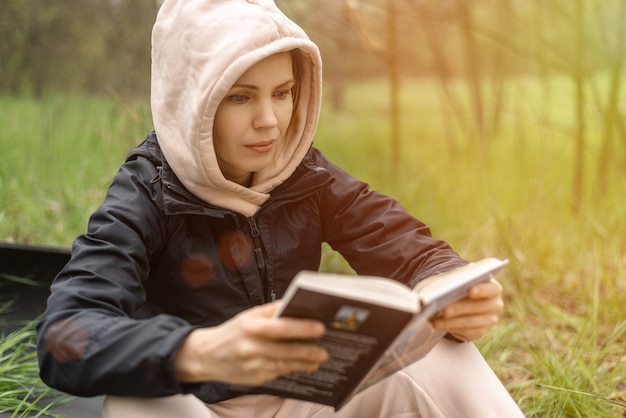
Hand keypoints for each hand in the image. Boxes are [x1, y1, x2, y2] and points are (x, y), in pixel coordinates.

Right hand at [173, 301, 327, 385]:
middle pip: (287, 349)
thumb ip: (272, 311)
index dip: (303, 328)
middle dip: (309, 350)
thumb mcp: (249, 316)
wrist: (206, 356)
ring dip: (305, 362)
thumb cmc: (232, 332)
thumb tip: (296, 305)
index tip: (320, 327)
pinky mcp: (255, 379)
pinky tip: (304, 365)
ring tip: (319, 357)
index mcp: (251, 327)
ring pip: (286, 364)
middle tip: (326, 349)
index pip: (281, 327)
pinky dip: (293, 368)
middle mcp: (252, 347)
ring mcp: (253, 365)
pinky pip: (279, 373)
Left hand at [431, 278, 503, 341]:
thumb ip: (457, 279)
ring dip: (451, 322)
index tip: (470, 291)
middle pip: (479, 307)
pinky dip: (451, 328)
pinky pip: (466, 332)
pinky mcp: (479, 332)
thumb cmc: (461, 286)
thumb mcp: (460, 279)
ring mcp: (489, 320)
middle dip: (460, 309)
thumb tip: (444, 285)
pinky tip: (439, 325)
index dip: (482, 290)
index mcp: (493, 288)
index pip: (492, 289)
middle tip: (444, 310)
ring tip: (435, 321)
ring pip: (471, 322)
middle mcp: (495, 305)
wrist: (462, 300)